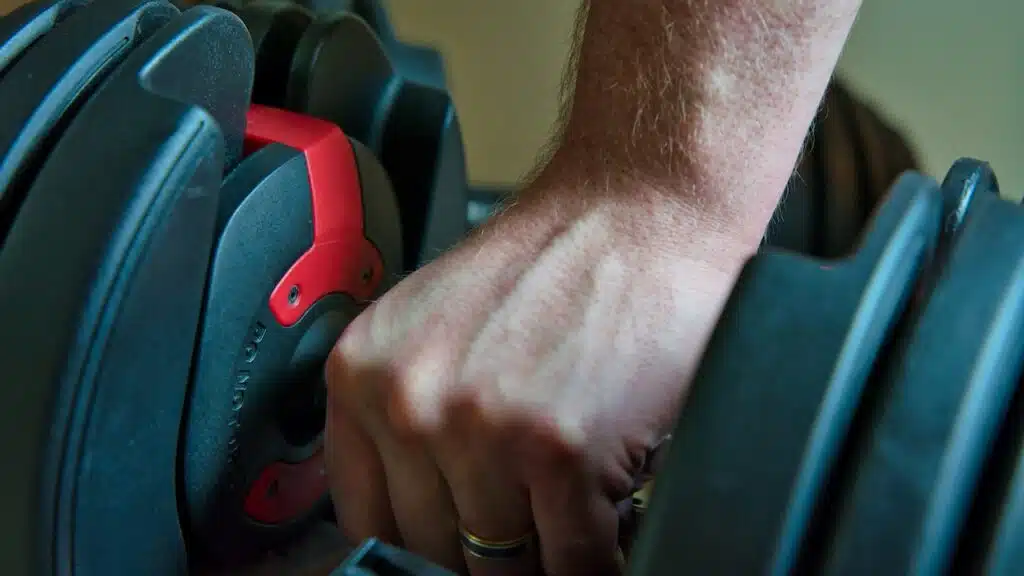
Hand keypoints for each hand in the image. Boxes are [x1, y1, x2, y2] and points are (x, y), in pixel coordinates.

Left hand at [324, 187, 750, 574]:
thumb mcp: (432, 327)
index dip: (426, 544)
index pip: (369, 521)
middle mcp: (411, 405)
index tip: (460, 546)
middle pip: (439, 551)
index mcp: (364, 376)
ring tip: (573, 518)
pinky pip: (577, 561)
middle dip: (491, 551)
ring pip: (506, 566)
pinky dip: (600, 557)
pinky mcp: (562, 452)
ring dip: (547, 557)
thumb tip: (420, 515)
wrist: (639, 210)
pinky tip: (610, 520)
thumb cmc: (553, 265)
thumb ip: (406, 414)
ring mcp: (484, 432)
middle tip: (530, 527)